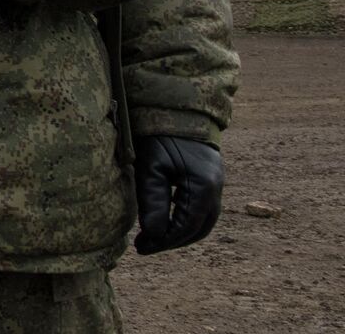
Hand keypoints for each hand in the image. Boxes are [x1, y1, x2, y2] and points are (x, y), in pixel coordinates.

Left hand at [134, 135, 223, 253]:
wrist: (177, 110)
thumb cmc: (160, 136)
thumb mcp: (151, 167)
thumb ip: (153, 200)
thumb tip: (154, 233)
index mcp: (203, 188)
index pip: (185, 227)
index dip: (163, 241)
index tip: (141, 248)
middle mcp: (216, 189)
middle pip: (198, 229)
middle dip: (171, 241)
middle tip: (145, 247)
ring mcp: (216, 185)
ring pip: (202, 222)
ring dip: (179, 233)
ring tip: (152, 238)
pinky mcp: (210, 180)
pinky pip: (201, 210)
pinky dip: (185, 221)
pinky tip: (163, 221)